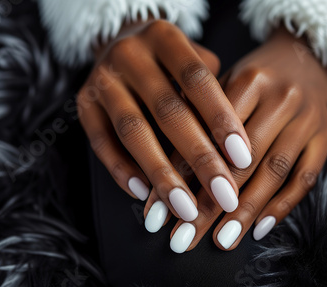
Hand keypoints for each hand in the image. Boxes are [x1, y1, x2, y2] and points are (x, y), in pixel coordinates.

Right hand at [77, 20, 252, 222]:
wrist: (119, 42)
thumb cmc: (170, 62)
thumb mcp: (195, 60)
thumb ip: (211, 96)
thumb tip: (233, 151)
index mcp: (163, 37)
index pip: (197, 80)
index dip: (221, 120)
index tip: (243, 159)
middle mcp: (129, 54)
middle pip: (168, 111)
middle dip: (200, 159)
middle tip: (224, 196)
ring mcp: (102, 80)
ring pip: (133, 132)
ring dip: (162, 175)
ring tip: (186, 209)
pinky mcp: (83, 105)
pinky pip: (102, 144)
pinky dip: (123, 172)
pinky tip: (146, 196)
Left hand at [150, 27, 326, 251]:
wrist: (307, 56)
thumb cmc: (254, 78)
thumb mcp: (223, 83)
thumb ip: (197, 118)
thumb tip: (163, 170)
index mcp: (249, 81)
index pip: (210, 136)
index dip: (182, 175)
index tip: (158, 212)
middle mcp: (281, 99)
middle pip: (240, 161)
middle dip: (210, 205)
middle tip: (184, 240)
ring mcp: (307, 121)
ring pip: (273, 172)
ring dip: (245, 212)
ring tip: (220, 242)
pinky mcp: (326, 138)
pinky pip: (305, 178)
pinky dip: (282, 207)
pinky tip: (258, 230)